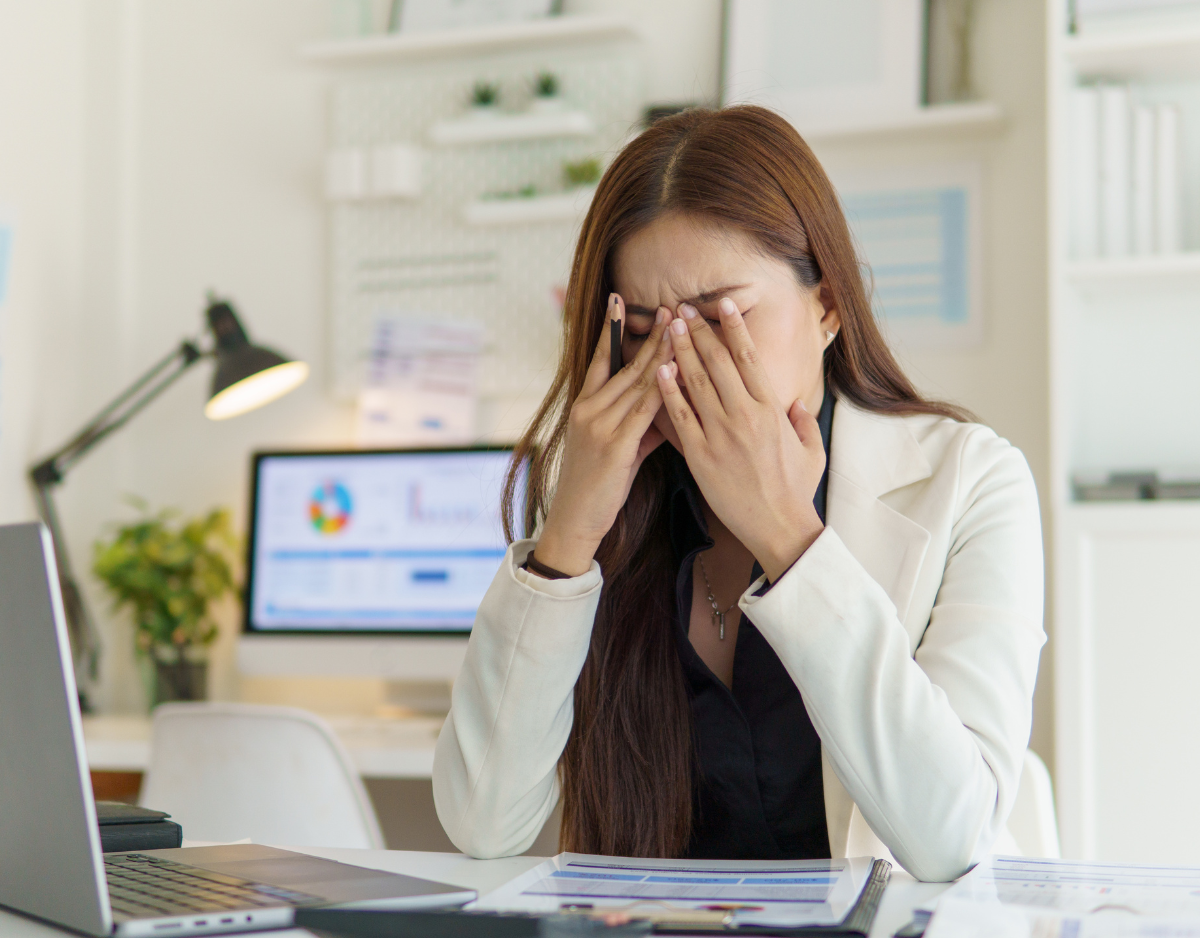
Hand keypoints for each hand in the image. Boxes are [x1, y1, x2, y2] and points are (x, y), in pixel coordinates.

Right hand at [535, 296, 675, 576]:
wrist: (576, 519)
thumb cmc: (599, 484)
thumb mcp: (618, 446)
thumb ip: (640, 422)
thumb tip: (666, 403)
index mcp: (584, 406)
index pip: (599, 358)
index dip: (610, 329)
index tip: (619, 300)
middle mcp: (588, 409)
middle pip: (625, 365)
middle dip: (651, 335)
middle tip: (670, 307)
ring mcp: (599, 426)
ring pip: (637, 382)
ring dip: (661, 354)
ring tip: (680, 328)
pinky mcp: (614, 446)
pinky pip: (643, 412)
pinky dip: (661, 390)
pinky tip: (676, 371)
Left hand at [656, 298, 824, 581]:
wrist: (778, 527)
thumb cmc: (795, 490)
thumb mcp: (812, 450)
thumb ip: (804, 421)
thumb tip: (797, 404)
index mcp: (772, 408)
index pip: (748, 357)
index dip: (733, 327)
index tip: (721, 305)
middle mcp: (745, 415)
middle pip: (717, 362)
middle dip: (698, 331)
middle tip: (682, 308)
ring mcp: (721, 434)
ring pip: (696, 382)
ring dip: (680, 351)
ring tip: (667, 327)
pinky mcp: (700, 456)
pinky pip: (680, 417)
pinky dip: (668, 391)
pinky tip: (658, 370)